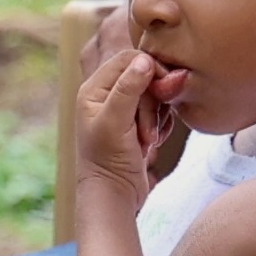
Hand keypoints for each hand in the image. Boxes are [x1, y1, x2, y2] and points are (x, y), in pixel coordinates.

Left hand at [61, 2, 188, 217]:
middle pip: (144, 75)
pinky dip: (161, 124)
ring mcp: (122, 108)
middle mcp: (106, 94)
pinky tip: (152, 142)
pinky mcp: (137, 122)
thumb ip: (128, 89)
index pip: (128, 59)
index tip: (160, 94)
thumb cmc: (109, 162)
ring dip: (157, 116)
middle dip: (153, 101)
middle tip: (147, 131)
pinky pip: (160, 109)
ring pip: (155, 93)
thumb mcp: (115, 122)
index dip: (149, 71)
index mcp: (94, 89)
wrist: (115, 196)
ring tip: (147, 140)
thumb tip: (145, 60)